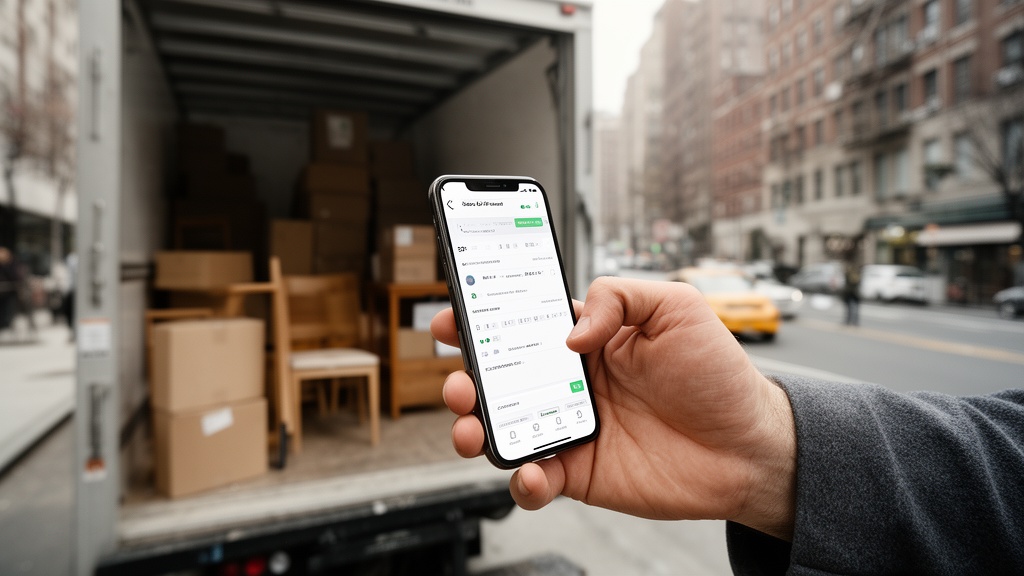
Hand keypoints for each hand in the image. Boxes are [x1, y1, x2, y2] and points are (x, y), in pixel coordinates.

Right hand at [431, 277, 796, 539]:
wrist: (749, 446)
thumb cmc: (718, 375)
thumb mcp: (677, 307)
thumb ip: (618, 297)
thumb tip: (571, 333)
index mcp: (587, 341)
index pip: (521, 326)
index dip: (481, 321)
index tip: (453, 317)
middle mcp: (571, 384)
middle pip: (498, 380)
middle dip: (465, 379)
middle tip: (460, 382)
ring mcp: (572, 429)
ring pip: (503, 429)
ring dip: (474, 428)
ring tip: (472, 427)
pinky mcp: (580, 473)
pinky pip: (534, 481)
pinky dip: (521, 479)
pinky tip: (532, 469)